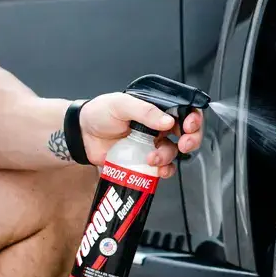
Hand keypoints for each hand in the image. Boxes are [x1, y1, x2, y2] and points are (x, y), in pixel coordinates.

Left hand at [78, 93, 204, 176]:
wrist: (81, 136)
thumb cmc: (99, 114)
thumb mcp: (121, 104)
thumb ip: (144, 111)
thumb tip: (168, 120)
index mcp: (156, 109)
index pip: (184, 111)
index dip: (193, 118)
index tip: (189, 126)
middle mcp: (159, 127)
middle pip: (188, 133)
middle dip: (191, 140)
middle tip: (184, 144)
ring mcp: (153, 145)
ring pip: (174, 153)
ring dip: (168, 157)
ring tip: (151, 158)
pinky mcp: (145, 162)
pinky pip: (163, 168)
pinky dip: (164, 171)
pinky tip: (157, 171)